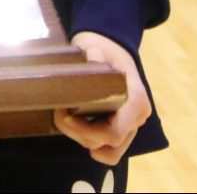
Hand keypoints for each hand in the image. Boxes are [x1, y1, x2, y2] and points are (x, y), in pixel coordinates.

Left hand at [54, 31, 152, 164]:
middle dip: (79, 132)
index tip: (65, 114)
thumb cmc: (103, 48)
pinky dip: (92, 143)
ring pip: (109, 149)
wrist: (111, 47)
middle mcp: (137, 116)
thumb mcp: (97, 46)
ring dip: (82, 138)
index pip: (115, 131)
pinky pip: (111, 149)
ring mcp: (132, 124)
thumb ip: (96, 54)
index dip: (87, 130)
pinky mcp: (123, 128)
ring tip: (65, 118)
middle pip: (109, 142)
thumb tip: (94, 58)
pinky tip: (76, 128)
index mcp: (136, 98)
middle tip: (59, 112)